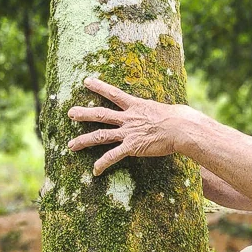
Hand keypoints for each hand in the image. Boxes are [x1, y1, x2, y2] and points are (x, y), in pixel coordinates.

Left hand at [67, 78, 195, 175]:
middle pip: (100, 114)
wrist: (181, 128)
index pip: (113, 93)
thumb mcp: (165, 109)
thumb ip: (157, 111)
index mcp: (136, 105)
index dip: (98, 86)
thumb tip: (167, 112)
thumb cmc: (180, 118)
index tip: (86, 81)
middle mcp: (128, 117)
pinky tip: (95, 170)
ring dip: (84, 140)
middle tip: (69, 113)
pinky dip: (102, 163)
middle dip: (84, 113)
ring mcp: (128, 132)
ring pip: (101, 135)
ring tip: (70, 145)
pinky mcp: (132, 146)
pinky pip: (113, 155)